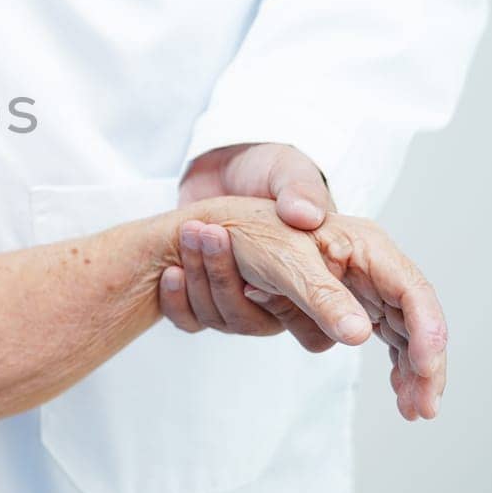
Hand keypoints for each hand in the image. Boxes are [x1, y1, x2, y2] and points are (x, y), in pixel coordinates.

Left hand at [163, 143, 333, 341]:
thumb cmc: (264, 169)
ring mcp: (248, 301)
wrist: (219, 167)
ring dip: (200, 278)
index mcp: (318, 272)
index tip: (253, 281)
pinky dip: (179, 300)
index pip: (315, 325)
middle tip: (209, 233)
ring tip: (190, 233)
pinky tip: (173, 271)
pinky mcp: (213, 300)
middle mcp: (286, 295)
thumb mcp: (287, 173)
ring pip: (225, 321)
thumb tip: (306, 216)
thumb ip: (302, 193)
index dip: (282, 306)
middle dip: (225, 280)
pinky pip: (195, 321)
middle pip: (257, 324)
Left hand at [190, 198, 447, 419]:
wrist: (223, 230)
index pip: (412, 291)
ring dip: (412, 372)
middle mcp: (372, 267)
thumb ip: (320, 296)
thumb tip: (359, 335)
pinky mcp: (348, 305)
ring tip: (413, 411)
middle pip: (416, 319)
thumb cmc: (252, 234)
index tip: (426, 371)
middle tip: (424, 409)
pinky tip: (399, 394)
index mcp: (364, 246)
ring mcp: (363, 287)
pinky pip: (383, 339)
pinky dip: (393, 365)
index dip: (427, 332)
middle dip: (426, 365)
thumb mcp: (283, 262)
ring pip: (403, 334)